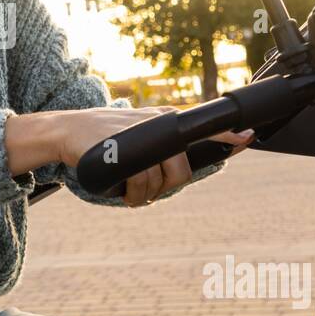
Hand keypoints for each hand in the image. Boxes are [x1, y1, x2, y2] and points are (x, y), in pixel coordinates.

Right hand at [55, 107, 255, 206]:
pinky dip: (132, 193)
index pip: (204, 125)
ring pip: (158, 180)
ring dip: (143, 194)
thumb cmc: (104, 137)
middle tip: (146, 190)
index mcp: (164, 120)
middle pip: (180, 170)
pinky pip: (139, 182)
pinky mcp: (124, 150)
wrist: (68, 131)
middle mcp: (158, 123)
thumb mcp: (137, 132)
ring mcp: (141, 135)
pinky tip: (121, 188)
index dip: (226, 134)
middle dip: (166, 186)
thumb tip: (178, 166)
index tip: (246, 138)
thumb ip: (160, 143)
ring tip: (128, 189)